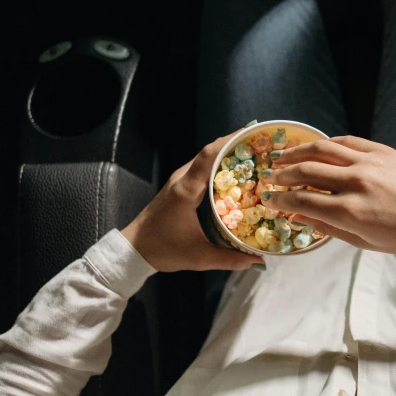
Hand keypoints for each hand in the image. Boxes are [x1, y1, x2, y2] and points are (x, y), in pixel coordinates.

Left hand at [121, 134, 265, 271]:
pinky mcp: (179, 187)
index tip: (252, 134)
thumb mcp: (199, 257)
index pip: (209, 156)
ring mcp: (179, 181)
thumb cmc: (163, 250)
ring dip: (227, 154)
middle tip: (262, 147)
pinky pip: (202, 169)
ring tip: (254, 157)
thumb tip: (258, 261)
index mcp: (187, 191)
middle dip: (235, 145)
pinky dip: (219, 166)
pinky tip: (235, 174)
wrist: (133, 249)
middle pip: (210, 153)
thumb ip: (230, 259)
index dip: (230, 141)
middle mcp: (182, 180)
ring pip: (206, 159)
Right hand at [261, 136, 395, 255]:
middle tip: (268, 177)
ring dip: (297, 152)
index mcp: (350, 211)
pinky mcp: (382, 151)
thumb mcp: (360, 241)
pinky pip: (346, 141)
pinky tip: (314, 149)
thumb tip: (295, 215)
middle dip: (282, 174)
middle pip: (306, 171)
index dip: (280, 199)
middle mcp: (356, 182)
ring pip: (322, 148)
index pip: (302, 200)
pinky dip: (326, 144)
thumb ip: (325, 226)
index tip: (268, 199)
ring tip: (281, 157)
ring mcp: (370, 162)